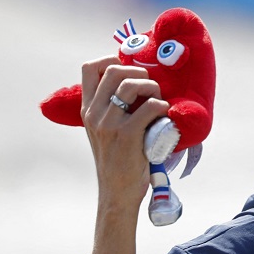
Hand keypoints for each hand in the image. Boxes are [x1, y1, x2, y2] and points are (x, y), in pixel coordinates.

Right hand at [79, 56, 168, 253]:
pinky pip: (151, 107)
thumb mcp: (105, 132)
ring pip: (132, 84)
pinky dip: (163, 107)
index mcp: (88, 110)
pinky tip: (165, 118)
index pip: (90, 68)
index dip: (111, 59)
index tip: (130, 68)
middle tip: (152, 87)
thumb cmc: (119, 161)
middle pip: (114, 70)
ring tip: (159, 101)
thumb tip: (135, 85)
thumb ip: (112, 110)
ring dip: (153, 87)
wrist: (117, 194)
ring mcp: (109, 124)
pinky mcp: (128, 135)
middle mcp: (95, 113)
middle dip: (139, 71)